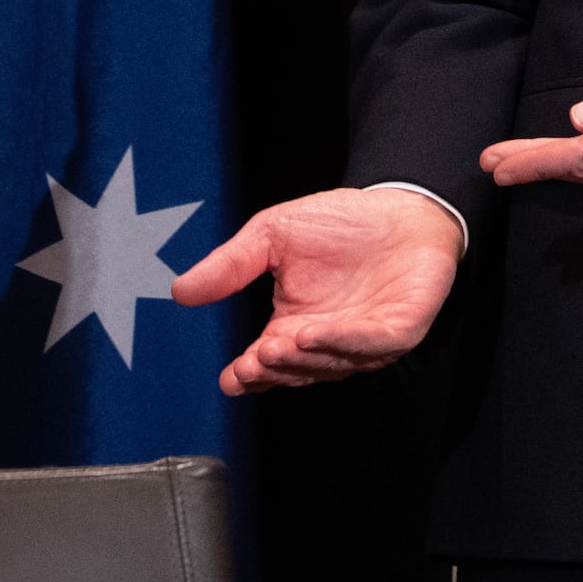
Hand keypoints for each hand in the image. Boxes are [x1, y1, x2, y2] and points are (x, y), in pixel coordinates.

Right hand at [170, 187, 462, 395]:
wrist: (401, 204)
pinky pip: (372, 345)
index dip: (249, 375)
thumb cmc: (341, 222)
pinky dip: (345, 342)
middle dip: (275, 368)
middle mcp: (328, 341)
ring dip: (305, 357)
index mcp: (294, 327)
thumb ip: (231, 265)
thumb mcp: (272, 236)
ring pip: (332, 363)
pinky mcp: (399, 330)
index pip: (267, 364)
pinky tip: (316, 332)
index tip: (231, 377)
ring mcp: (365, 341)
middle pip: (296, 370)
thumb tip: (181, 291)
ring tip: (278, 345)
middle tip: (253, 361)